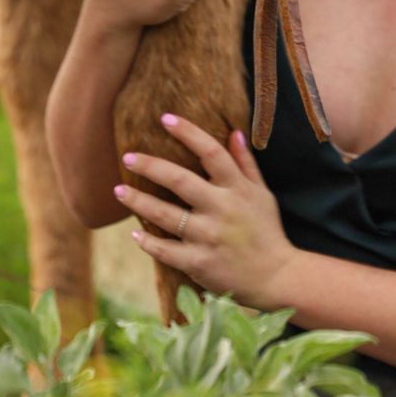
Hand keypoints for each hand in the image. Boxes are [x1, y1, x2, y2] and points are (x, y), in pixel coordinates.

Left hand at [115, 116, 295, 308]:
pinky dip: (148, 242)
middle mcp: (221, 209)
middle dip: (150, 166)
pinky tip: (136, 234)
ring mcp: (208, 237)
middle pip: (179, 180)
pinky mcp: (199, 263)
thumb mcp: (262, 193)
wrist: (276, 277)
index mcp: (237, 188)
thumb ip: (246, 163)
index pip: (211, 152)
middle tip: (128, 156)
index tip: (166, 119)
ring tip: (118, 191)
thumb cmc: (267, 231)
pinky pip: (165, 251)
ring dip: (138, 202)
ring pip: (165, 215)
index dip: (188, 133)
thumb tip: (233, 131)